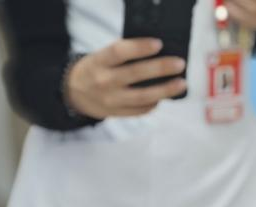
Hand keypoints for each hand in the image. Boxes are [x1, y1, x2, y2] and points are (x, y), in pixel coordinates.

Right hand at [67, 39, 187, 119]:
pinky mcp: (116, 113)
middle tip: (179, 64)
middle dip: (161, 69)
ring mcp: (110, 100)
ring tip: (181, 84)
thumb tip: (157, 55)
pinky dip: (154, 103)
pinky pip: (140, 110)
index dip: (140, 48)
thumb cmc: (96, 68)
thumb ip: (123, 55)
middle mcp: (104, 82)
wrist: (74, 93)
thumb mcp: (101, 57)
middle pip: (136, 74)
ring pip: (142, 97)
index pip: (120, 52)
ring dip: (165, 91)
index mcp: (99, 62)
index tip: (159, 44)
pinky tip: (164, 97)